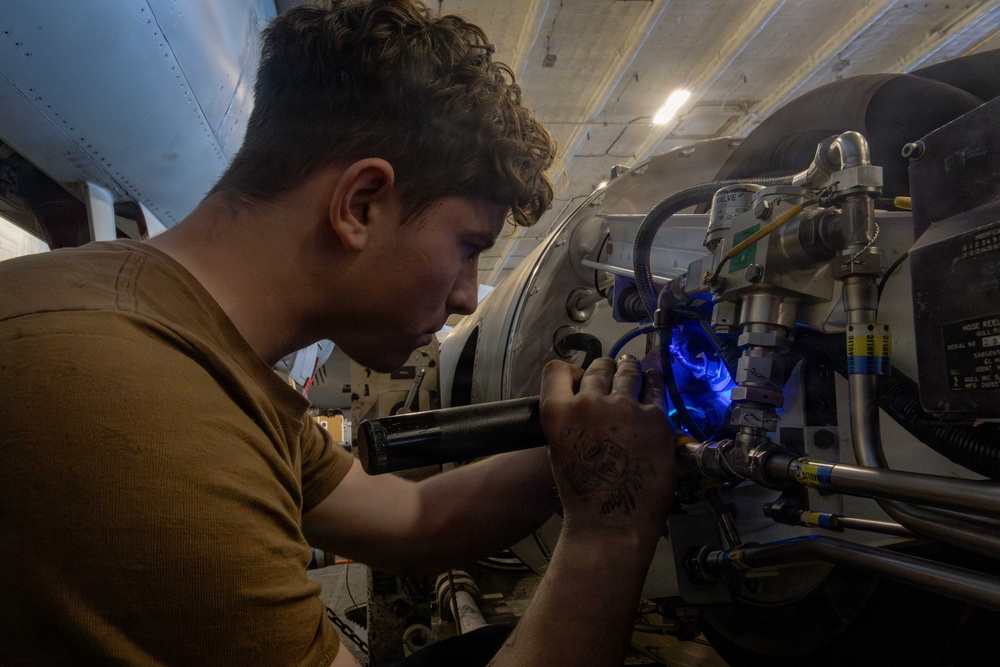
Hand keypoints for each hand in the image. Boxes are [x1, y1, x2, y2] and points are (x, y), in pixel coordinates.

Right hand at [539, 355, 674, 542]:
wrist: (613, 520)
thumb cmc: (584, 494)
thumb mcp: (559, 450)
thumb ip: (569, 420)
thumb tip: (585, 403)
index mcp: (558, 412)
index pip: (556, 370)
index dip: (568, 370)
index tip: (578, 376)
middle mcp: (589, 403)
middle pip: (597, 368)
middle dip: (604, 368)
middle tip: (611, 370)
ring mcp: (625, 407)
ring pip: (627, 372)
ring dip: (628, 368)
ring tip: (631, 366)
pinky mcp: (656, 417)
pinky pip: (656, 388)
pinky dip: (654, 381)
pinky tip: (654, 379)